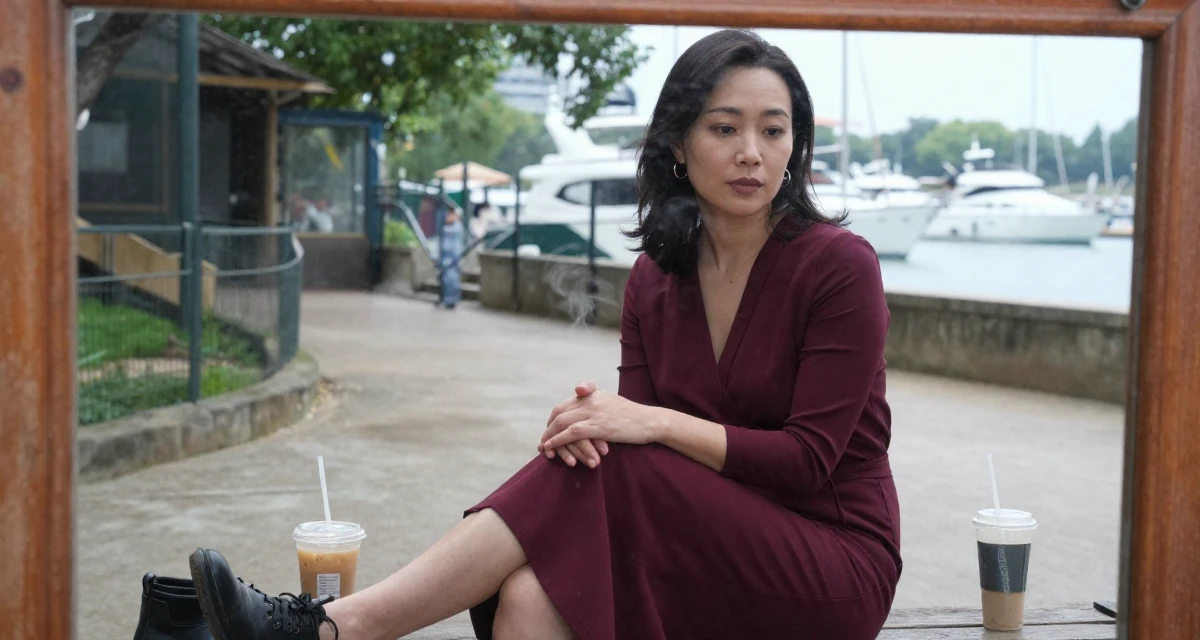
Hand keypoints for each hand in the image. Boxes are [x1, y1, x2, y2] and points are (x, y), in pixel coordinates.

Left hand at [539, 382, 657, 461]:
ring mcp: (595, 412)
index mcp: (593, 394)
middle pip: (560, 412)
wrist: (650, 422)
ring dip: (549, 436)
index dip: (554, 418)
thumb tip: (584, 412)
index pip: (565, 404)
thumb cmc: (632, 416)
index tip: (550, 429)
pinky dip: (558, 440)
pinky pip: (572, 433)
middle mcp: (591, 399)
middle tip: (544, 441)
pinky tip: (551, 447)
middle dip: (549, 428)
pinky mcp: (599, 426)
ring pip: (562, 422)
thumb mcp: (612, 403)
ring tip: (544, 447)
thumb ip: (596, 403)